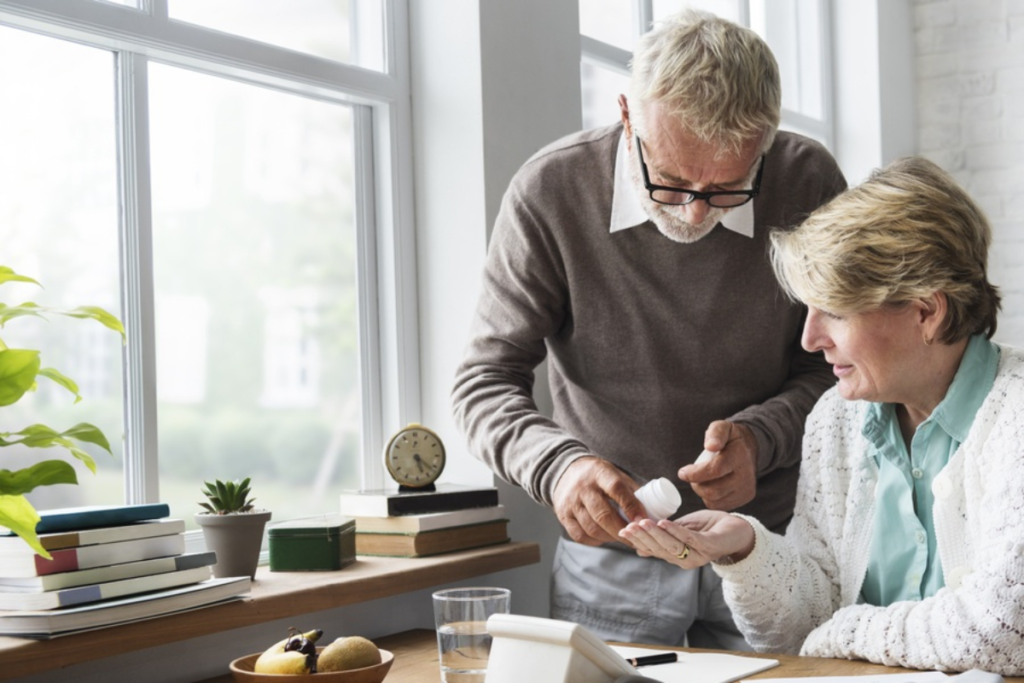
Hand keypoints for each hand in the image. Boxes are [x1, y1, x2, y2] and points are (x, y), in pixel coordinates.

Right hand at [552, 456, 643, 545]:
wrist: (565, 472)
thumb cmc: (597, 476)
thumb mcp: (614, 474)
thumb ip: (631, 491)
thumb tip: (651, 511)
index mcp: (599, 473)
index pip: (616, 489)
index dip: (631, 506)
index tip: (643, 520)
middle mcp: (583, 488)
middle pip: (603, 514)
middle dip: (622, 530)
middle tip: (637, 539)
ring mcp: (571, 502)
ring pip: (592, 528)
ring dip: (610, 537)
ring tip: (622, 538)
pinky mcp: (563, 515)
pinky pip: (580, 535)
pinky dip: (595, 541)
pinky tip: (604, 538)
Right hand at [618, 510, 754, 567]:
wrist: (739, 530)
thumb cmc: (709, 528)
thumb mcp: (681, 531)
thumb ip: (663, 537)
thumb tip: (638, 548)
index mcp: (677, 557)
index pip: (653, 551)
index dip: (638, 541)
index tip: (622, 530)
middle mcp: (686, 560)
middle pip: (660, 550)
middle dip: (643, 537)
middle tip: (628, 526)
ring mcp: (698, 554)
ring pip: (672, 546)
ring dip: (656, 534)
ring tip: (642, 522)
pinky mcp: (710, 545)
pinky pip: (690, 539)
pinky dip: (676, 530)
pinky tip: (663, 522)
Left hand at [678, 421, 757, 510]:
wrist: (750, 449)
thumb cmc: (731, 438)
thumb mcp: (723, 427)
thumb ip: (715, 433)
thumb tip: (710, 445)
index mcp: (739, 456)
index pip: (715, 470)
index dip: (695, 474)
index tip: (682, 472)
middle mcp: (745, 475)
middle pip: (713, 490)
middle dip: (696, 484)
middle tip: (692, 475)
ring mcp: (746, 489)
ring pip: (715, 500)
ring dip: (702, 492)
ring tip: (702, 479)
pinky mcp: (745, 498)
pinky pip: (720, 505)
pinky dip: (710, 498)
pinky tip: (711, 486)